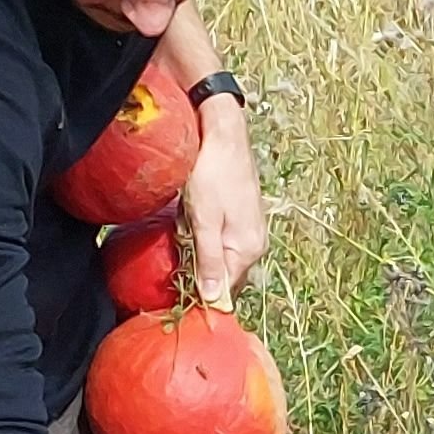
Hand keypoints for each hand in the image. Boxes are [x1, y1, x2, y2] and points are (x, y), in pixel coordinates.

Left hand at [180, 103, 267, 300]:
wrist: (224, 134)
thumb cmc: (213, 174)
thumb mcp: (204, 221)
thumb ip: (208, 261)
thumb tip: (213, 299)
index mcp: (248, 249)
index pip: (224, 289)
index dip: (201, 290)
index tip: (179, 284)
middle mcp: (255, 244)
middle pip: (222, 273)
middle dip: (198, 263)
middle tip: (182, 238)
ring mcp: (250, 229)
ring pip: (218, 253)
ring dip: (198, 244)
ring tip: (188, 217)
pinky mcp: (242, 216)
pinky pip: (219, 236)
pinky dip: (203, 229)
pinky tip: (195, 210)